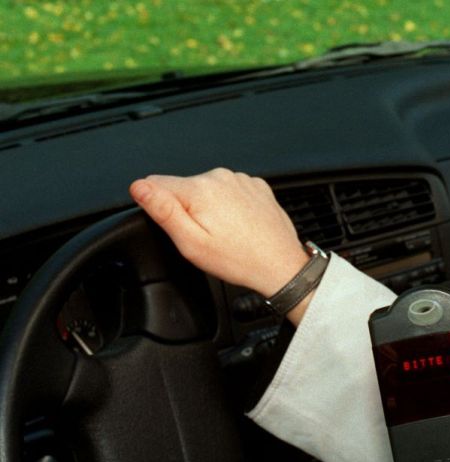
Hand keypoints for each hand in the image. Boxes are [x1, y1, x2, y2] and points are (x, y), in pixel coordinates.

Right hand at [129, 168, 306, 299]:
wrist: (281, 266)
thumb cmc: (239, 260)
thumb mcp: (191, 243)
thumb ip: (162, 211)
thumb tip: (138, 186)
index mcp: (200, 189)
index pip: (156, 184)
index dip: (160, 207)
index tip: (179, 226)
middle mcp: (221, 177)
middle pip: (184, 188)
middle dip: (189, 211)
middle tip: (207, 237)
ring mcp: (241, 180)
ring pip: (208, 190)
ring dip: (211, 209)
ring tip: (227, 234)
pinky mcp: (256, 187)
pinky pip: (231, 192)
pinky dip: (232, 207)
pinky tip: (241, 227)